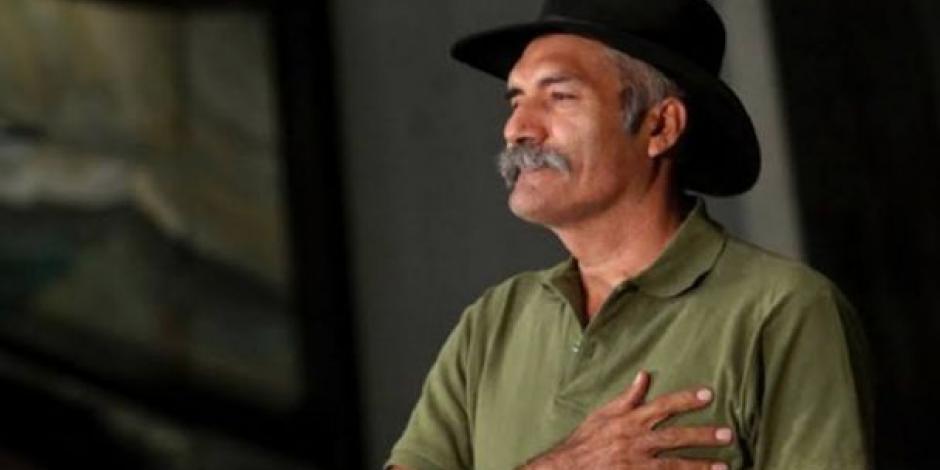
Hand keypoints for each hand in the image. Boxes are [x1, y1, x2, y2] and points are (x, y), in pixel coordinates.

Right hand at [523, 371, 732, 469]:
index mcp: (629, 420)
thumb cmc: (585, 440)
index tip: (708, 394)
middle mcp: (635, 441)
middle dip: (703, 436)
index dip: (686, 399)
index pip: (663, 406)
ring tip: (724, 466)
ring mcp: (637, 464)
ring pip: (674, 465)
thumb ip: (628, 397)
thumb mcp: (603, 413)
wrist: (567, 468)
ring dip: (700, 466)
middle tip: (727, 434)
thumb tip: (645, 375)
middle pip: (675, 437)